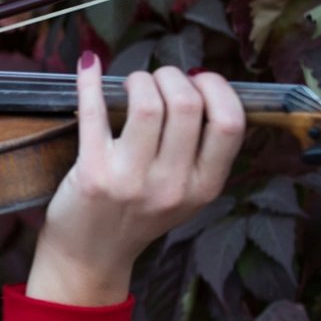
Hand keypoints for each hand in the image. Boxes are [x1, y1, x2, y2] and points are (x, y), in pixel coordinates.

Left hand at [32, 53, 247, 294]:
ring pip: (149, 104)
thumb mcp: (185, 193)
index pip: (230, 123)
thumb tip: (197, 81)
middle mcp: (172, 185)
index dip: (218, 89)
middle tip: (158, 80)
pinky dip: (90, 81)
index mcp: (204, 187)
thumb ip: (199, 150)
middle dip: (173, 76)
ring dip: (141, 79)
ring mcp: (131, 180)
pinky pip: (93, 112)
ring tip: (133, 84)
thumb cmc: (138, 215)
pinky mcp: (92, 173)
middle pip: (188, 104)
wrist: (91, 256)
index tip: (199, 81)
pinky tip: (90, 65)